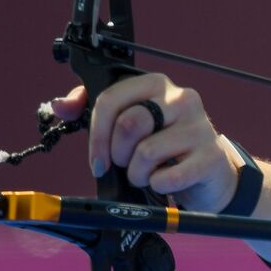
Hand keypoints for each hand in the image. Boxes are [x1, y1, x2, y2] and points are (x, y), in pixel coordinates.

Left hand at [51, 74, 238, 212]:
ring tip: (147, 174)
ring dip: (138, 174)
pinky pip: (168, 177)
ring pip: (146, 152)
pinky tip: (164, 182)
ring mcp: (200, 126)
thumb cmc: (164, 145)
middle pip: (129, 124)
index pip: (112, 99)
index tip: (97, 159)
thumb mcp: (129, 123)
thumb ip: (92, 110)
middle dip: (117, 154)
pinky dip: (158, 186)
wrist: (208, 172)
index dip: (96, 134)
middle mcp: (181, 99)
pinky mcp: (211, 156)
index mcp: (156, 84)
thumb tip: (60, 107)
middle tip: (125, 165)